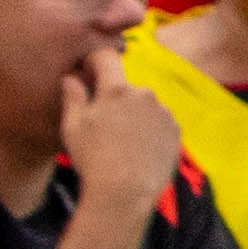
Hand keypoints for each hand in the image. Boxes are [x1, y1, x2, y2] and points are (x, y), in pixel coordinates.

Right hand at [58, 52, 183, 215]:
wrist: (126, 191)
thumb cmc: (93, 158)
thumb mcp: (73, 126)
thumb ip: (73, 96)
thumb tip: (71, 77)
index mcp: (116, 89)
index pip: (106, 57)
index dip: (95, 61)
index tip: (89, 74)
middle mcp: (144, 95)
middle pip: (126, 85)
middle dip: (113, 96)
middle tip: (103, 121)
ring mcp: (164, 112)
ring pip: (144, 104)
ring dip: (133, 113)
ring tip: (121, 140)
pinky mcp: (176, 130)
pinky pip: (160, 121)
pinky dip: (150, 128)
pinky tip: (138, 148)